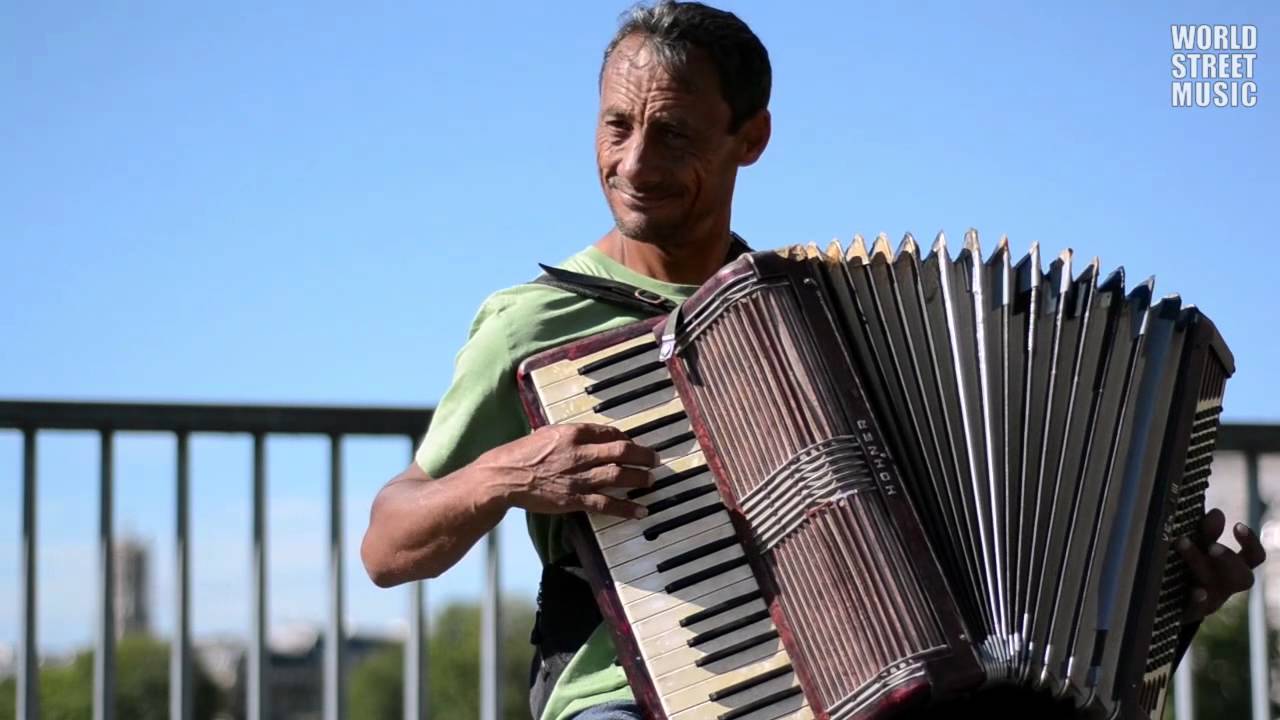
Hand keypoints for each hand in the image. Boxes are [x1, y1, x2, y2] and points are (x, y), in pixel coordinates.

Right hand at [476, 422, 658, 518]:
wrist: (503, 477)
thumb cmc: (519, 454)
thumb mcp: (545, 434)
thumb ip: (567, 434)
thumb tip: (585, 436)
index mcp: (572, 433)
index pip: (608, 432)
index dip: (625, 438)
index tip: (632, 443)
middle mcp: (580, 453)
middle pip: (621, 451)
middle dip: (642, 455)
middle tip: (655, 459)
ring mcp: (579, 477)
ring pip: (618, 476)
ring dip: (639, 478)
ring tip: (651, 480)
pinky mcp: (574, 499)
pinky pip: (606, 504)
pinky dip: (626, 508)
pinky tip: (640, 510)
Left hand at [1177, 508, 1266, 621]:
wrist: (1170, 602)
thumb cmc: (1192, 566)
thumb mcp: (1200, 547)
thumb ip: (1208, 532)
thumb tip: (1217, 513)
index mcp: (1234, 568)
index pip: (1254, 557)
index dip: (1251, 543)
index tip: (1238, 526)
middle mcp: (1227, 586)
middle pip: (1242, 577)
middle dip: (1228, 560)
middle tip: (1213, 546)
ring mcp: (1211, 601)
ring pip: (1215, 588)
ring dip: (1199, 563)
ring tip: (1182, 542)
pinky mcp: (1191, 612)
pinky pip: (1197, 610)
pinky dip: (1196, 600)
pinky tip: (1194, 591)